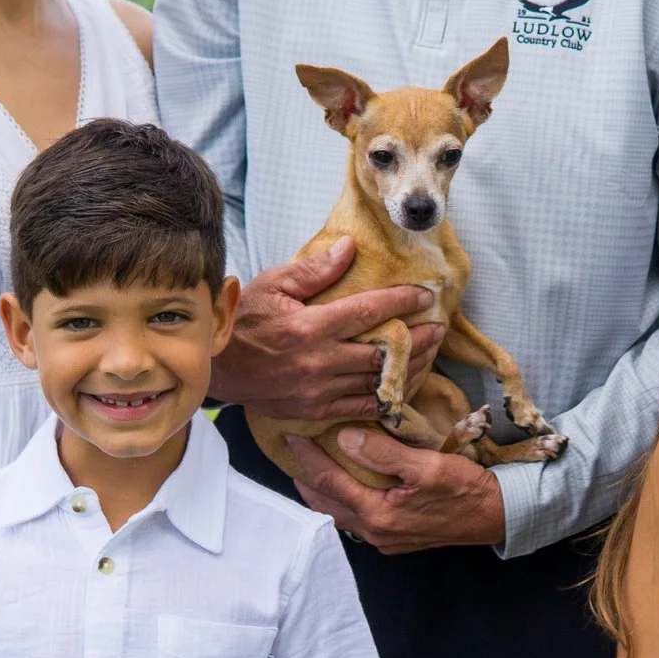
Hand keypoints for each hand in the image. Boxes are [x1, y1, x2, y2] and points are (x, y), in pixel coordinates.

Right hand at [209, 238, 442, 417]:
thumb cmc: (244, 322)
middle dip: (419, 338)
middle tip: (440, 326)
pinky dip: (389, 394)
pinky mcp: (317, 409)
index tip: (425, 294)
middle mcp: (319, 361)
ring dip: (410, 367)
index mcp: (310, 327)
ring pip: (379, 380)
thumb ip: (314, 270)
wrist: (218, 369)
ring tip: (431, 353)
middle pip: (384, 351)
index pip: (369, 311)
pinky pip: (364, 406)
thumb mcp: (273, 285)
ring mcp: (320, 390)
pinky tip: (405, 382)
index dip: (402, 301)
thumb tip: (349, 247)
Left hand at [287, 428, 505, 552]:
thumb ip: (383, 453)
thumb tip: (344, 438)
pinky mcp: (396, 538)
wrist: (499, 516)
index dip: (306, 458)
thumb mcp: (427, 465)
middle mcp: (375, 533)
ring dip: (323, 491)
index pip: (329, 483)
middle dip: (306, 478)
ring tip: (311, 467)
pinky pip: (357, 519)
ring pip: (339, 514)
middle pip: (326, 504)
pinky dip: (342, 500)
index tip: (290, 435)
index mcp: (378, 515)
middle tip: (292, 452)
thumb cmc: (467, 489)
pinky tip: (345, 485)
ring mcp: (386, 539)